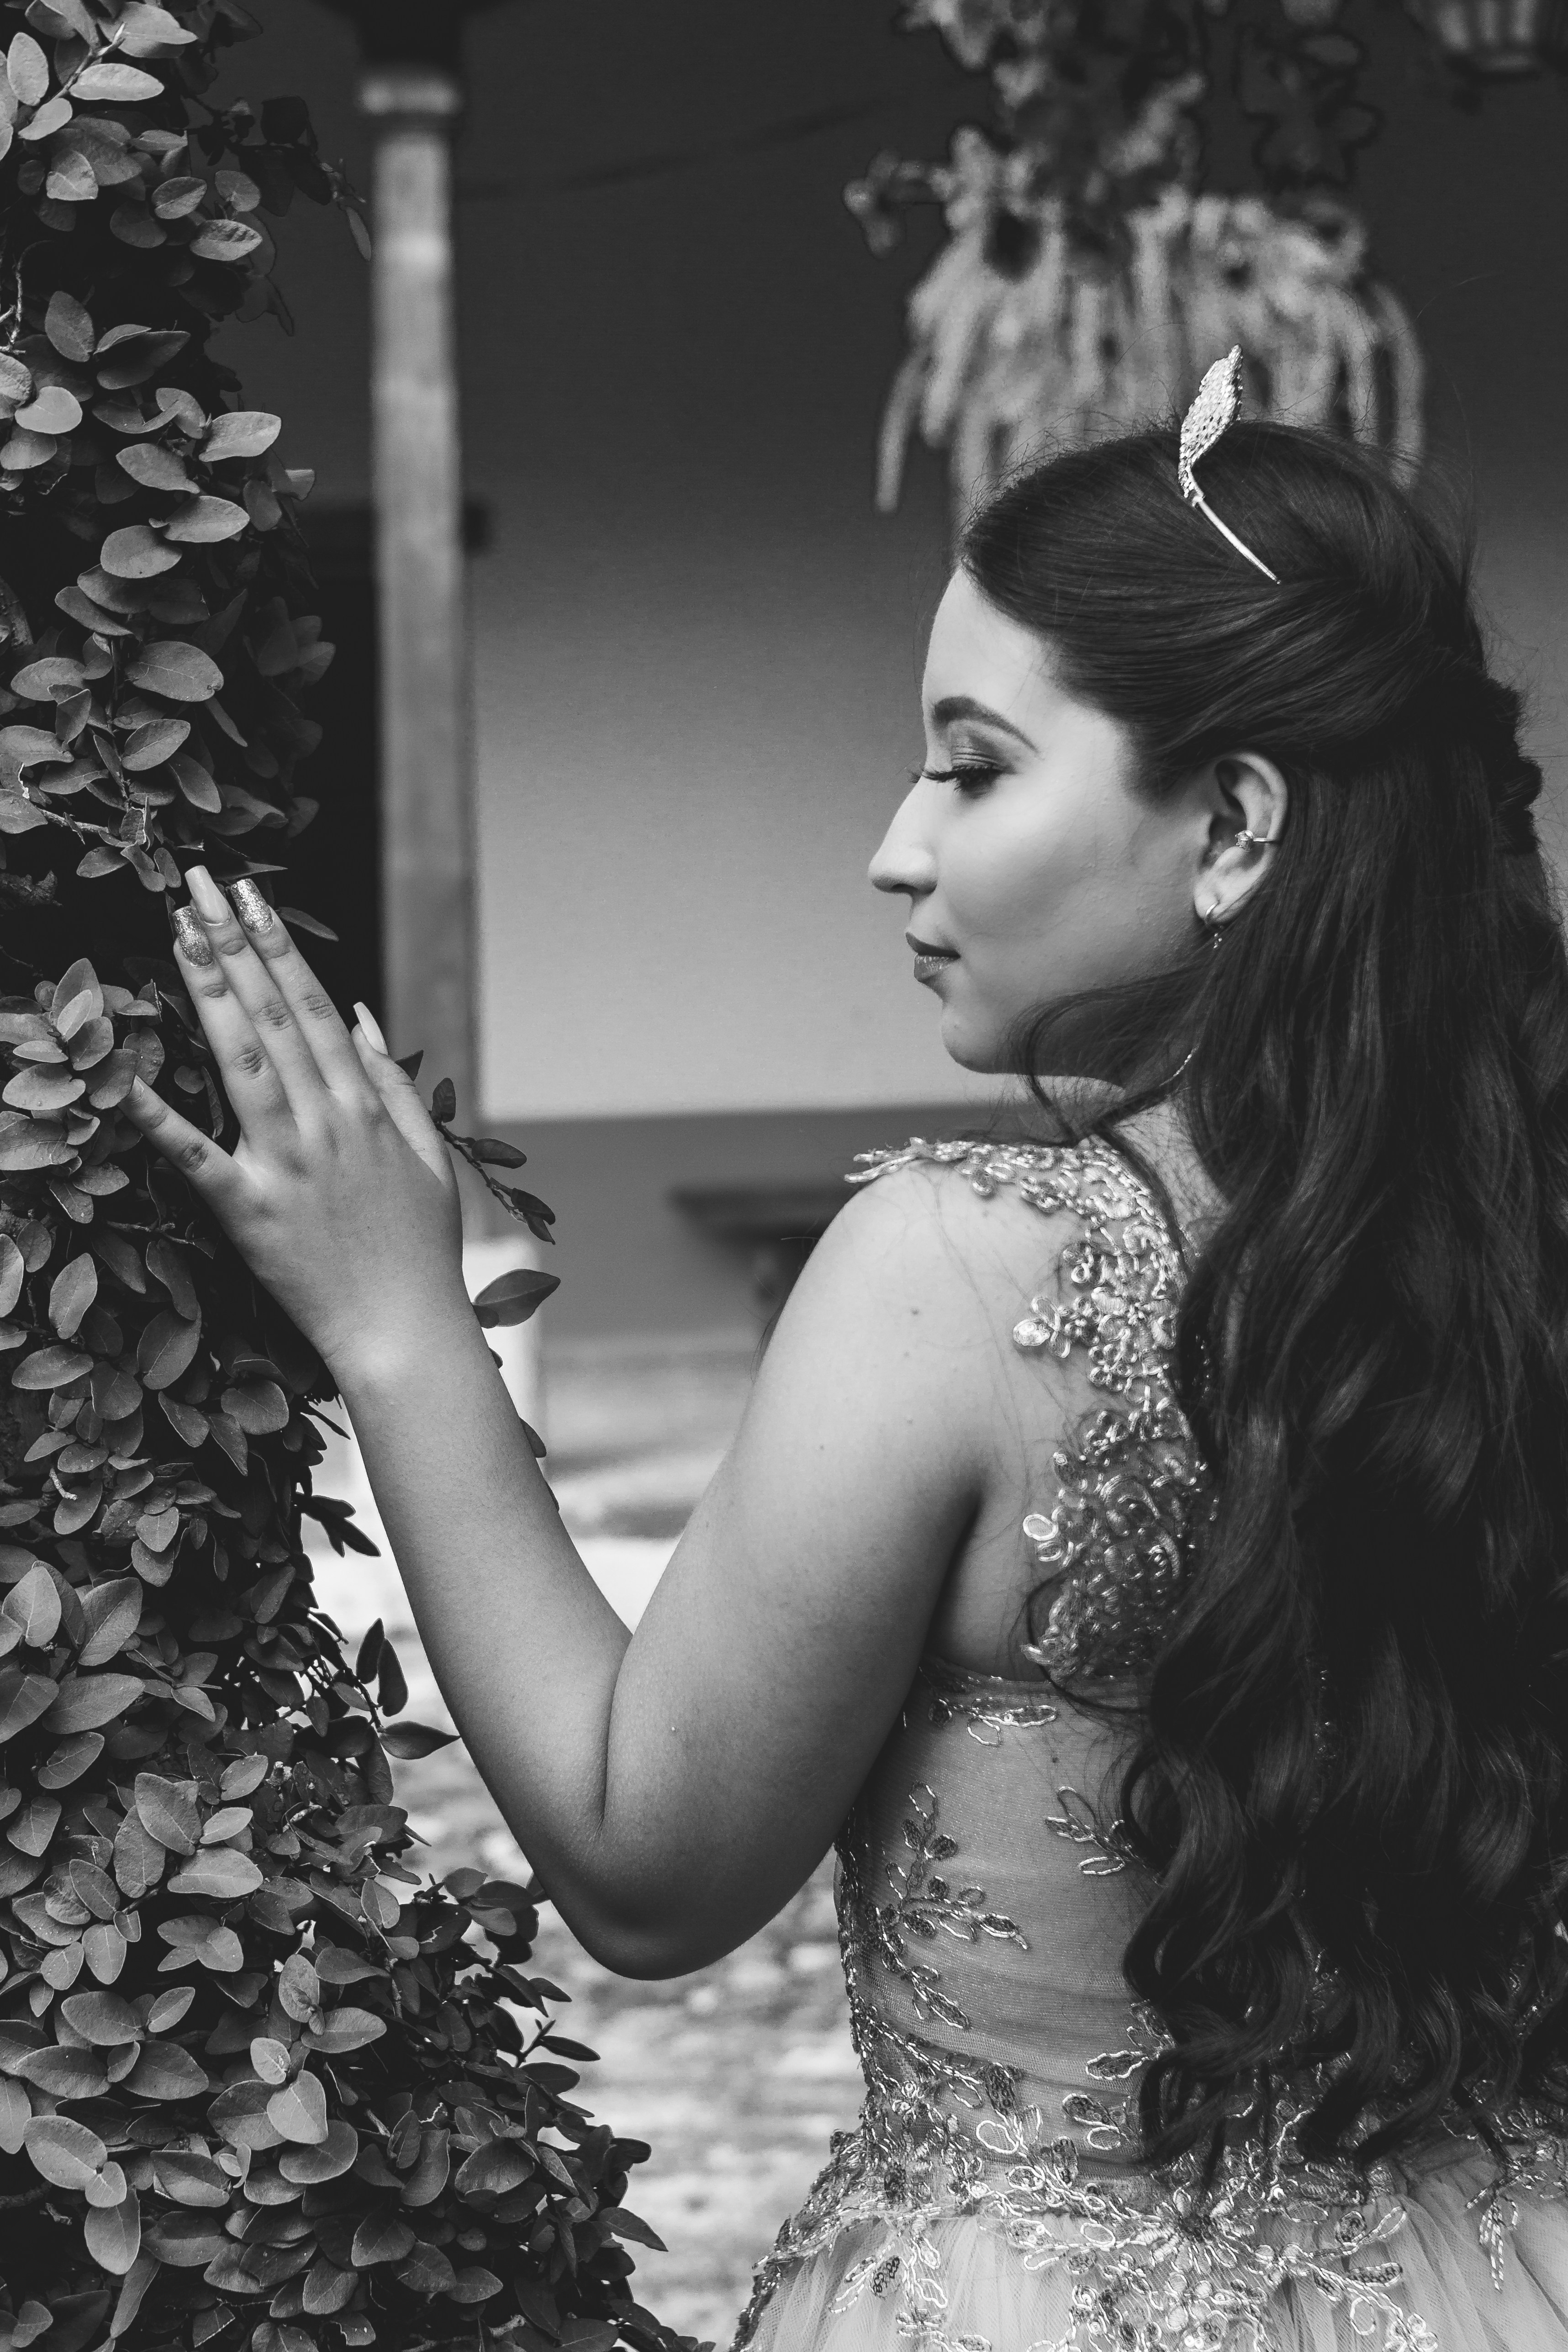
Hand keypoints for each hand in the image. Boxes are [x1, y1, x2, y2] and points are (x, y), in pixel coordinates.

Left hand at [123, 866, 467, 1382]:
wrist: (406, 1333)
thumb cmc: (420, 1252)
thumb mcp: (430, 1159)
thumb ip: (393, 1084)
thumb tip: (358, 1013)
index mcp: (363, 1109)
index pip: (312, 1008)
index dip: (278, 947)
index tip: (250, 896)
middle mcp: (324, 1124)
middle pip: (271, 1016)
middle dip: (233, 943)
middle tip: (195, 885)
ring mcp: (285, 1165)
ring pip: (241, 1059)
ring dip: (207, 989)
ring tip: (180, 931)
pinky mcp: (247, 1212)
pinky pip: (195, 1158)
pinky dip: (159, 1117)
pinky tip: (124, 1074)